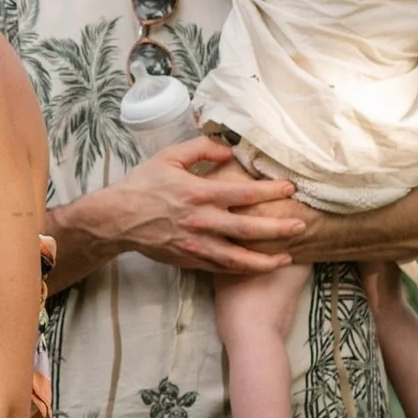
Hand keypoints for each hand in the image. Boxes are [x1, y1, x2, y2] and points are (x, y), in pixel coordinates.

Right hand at [90, 134, 307, 278]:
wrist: (116, 219)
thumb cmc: (143, 185)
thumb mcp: (169, 157)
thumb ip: (201, 149)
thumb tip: (229, 149)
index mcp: (199, 193)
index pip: (244, 194)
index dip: (271, 191)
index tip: (290, 189)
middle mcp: (202, 222)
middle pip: (249, 229)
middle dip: (278, 228)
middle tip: (301, 226)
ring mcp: (197, 245)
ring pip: (239, 257)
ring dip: (266, 259)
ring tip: (287, 257)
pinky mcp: (190, 260)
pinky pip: (222, 268)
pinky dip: (243, 269)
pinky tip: (259, 267)